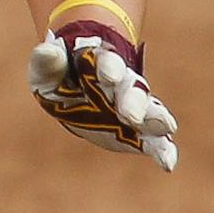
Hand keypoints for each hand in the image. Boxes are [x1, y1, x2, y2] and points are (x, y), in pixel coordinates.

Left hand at [29, 22, 177, 170]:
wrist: (75, 96)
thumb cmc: (58, 79)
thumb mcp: (46, 70)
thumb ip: (47, 61)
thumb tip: (47, 51)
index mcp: (98, 62)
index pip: (107, 61)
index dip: (109, 68)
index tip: (108, 76)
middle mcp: (121, 83)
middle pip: (131, 86)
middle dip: (132, 99)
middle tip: (129, 114)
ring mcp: (133, 106)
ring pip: (148, 109)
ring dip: (155, 118)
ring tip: (165, 127)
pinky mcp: (138, 132)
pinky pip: (155, 140)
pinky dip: (163, 149)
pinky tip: (167, 162)